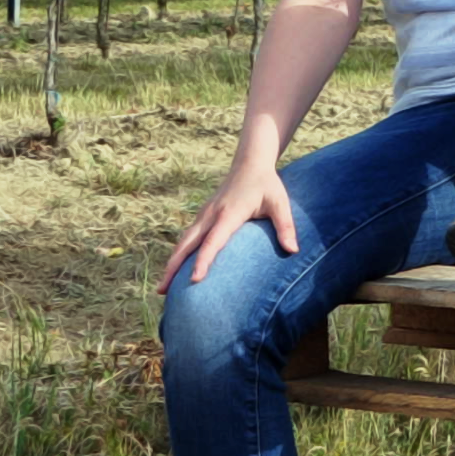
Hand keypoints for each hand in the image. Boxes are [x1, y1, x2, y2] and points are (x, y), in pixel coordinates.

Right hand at [160, 159, 296, 290]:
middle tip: (162, 292)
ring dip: (171, 263)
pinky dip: (178, 254)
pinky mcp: (202, 216)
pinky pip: (187, 238)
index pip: (213, 241)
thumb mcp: (280, 202)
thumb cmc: (267, 184)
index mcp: (229, 213)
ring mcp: (203, 215)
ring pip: (182, 242)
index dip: (203, 261)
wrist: (250, 163)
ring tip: (162, 288)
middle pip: (187, 245)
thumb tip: (293, 250)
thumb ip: (285, 226)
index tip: (194, 280)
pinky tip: (174, 270)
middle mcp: (211, 215)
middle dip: (173, 268)